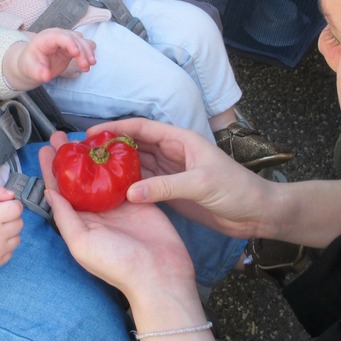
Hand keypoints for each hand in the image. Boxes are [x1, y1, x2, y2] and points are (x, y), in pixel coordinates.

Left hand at [9, 28, 95, 88]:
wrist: (33, 65)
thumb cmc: (30, 64)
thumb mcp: (30, 69)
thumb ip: (38, 72)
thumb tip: (46, 77)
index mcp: (45, 38)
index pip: (60, 36)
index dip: (69, 42)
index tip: (77, 53)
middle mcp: (57, 36)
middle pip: (74, 38)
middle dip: (82, 51)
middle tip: (85, 66)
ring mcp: (65, 40)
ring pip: (81, 41)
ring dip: (87, 52)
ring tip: (90, 66)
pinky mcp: (71, 47)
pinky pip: (83, 46)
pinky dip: (88, 53)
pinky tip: (90, 63)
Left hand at [40, 132, 195, 299]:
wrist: (160, 275)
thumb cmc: (119, 265)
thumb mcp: (82, 244)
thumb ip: (65, 218)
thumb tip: (49, 193)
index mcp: (79, 223)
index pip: (60, 191)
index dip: (51, 169)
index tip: (45, 149)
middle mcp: (96, 213)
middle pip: (78, 178)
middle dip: (68, 157)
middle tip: (61, 136)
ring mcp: (117, 205)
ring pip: (100, 174)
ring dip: (92, 155)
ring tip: (84, 137)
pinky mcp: (138, 200)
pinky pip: (125, 177)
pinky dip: (119, 162)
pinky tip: (113, 147)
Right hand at [86, 119, 270, 238]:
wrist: (256, 213)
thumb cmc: (236, 189)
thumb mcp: (201, 183)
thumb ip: (166, 187)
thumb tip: (130, 192)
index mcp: (181, 139)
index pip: (141, 127)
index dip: (115, 127)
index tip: (91, 133)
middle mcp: (173, 152)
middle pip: (135, 144)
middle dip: (110, 146)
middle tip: (84, 154)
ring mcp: (172, 172)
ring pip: (137, 164)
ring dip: (117, 166)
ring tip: (91, 171)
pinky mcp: (172, 191)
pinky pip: (145, 184)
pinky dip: (129, 186)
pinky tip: (111, 190)